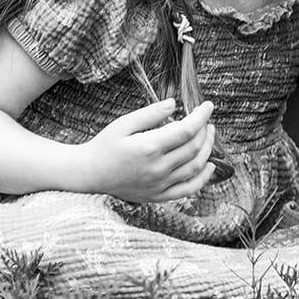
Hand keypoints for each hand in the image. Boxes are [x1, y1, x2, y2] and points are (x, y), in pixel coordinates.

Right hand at [82, 98, 216, 202]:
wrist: (89, 174)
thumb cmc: (104, 145)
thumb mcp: (123, 123)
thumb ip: (150, 114)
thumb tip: (173, 104)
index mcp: (149, 147)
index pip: (186, 130)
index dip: (201, 116)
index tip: (208, 105)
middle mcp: (157, 168)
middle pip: (194, 148)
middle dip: (204, 130)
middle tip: (206, 119)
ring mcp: (159, 184)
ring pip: (195, 167)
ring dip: (207, 149)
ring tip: (208, 135)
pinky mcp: (158, 195)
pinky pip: (188, 189)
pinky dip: (203, 179)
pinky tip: (210, 166)